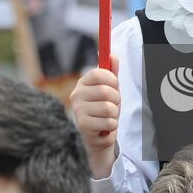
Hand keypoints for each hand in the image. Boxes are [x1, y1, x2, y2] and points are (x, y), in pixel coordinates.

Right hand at [70, 57, 120, 178]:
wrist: (98, 136)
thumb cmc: (104, 109)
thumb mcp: (110, 90)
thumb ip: (112, 73)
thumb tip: (113, 56)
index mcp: (83, 83)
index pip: (98, 73)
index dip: (111, 79)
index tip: (114, 86)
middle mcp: (77, 94)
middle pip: (105, 91)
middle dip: (116, 100)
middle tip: (112, 105)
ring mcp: (78, 110)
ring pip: (109, 108)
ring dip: (114, 114)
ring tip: (108, 117)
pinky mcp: (83, 125)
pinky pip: (109, 122)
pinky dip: (112, 125)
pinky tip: (104, 127)